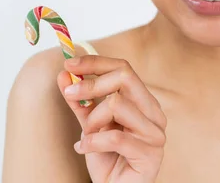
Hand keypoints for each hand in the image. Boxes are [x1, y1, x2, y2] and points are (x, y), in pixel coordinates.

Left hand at [57, 55, 166, 182]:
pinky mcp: (151, 155)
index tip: (69, 63)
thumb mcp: (89, 124)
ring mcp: (156, 133)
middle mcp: (154, 112)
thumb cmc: (107, 158)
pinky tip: (85, 149)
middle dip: (91, 83)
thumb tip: (63, 73)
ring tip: (87, 136)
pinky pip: (115, 137)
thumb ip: (80, 100)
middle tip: (69, 93)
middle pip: (125, 77)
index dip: (95, 62)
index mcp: (143, 101)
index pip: (123, 68)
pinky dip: (92, 142)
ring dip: (92, 121)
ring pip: (117, 104)